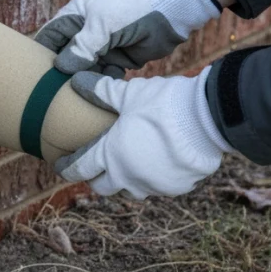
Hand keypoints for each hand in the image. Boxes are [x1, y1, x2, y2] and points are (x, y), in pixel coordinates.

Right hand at [36, 0, 221, 75]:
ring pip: (83, 71)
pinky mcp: (116, 60)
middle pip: (64, 59)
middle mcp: (84, 34)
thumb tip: (60, 69)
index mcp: (74, 17)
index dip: (41, 56)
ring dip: (85, 80)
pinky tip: (112, 78)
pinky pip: (102, 76)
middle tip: (60, 91)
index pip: (48, 38)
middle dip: (63, 74)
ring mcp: (100, 48)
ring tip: (87, 87)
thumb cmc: (132, 8)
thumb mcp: (101, 24)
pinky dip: (104, 81)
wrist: (172, 11)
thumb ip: (80, 47)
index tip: (37, 77)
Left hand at [55, 67, 231, 199]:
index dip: (67, 168)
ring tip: (127, 165)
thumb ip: (102, 92)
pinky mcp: (176, 188)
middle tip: (96, 166)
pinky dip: (153, 178)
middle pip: (103, 187)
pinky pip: (158, 187)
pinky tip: (158, 163)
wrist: (209, 120)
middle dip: (96, 178)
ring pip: (130, 191)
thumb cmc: (164, 105)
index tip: (61, 166)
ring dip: (125, 180)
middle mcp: (127, 177)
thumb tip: (76, 80)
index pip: (79, 169)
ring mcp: (152, 186)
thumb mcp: (130, 94)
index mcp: (109, 155)